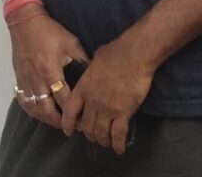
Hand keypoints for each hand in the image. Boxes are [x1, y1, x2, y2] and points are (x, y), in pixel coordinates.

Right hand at [7, 10, 86, 131]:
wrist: (25, 22)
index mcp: (50, 70)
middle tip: (70, 126)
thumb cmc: (49, 31)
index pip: (63, 99)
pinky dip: (32, 110)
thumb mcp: (71, 42)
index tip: (83, 118)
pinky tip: (40, 112)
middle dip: (59, 121)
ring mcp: (26, 80)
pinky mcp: (19, 79)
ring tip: (57, 121)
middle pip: (46, 110)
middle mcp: (37, 79)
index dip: (73, 112)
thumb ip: (82, 59)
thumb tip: (94, 73)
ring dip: (46, 118)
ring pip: (34, 108)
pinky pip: (23, 101)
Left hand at [69, 38, 156, 154]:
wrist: (133, 56)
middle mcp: (92, 102)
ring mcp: (107, 109)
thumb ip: (91, 70)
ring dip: (101, 140)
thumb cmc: (115, 53)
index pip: (70, 111)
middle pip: (86, 126)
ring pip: (100, 132)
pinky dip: (117, 144)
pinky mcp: (124, 113)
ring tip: (104, 142)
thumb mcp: (95, 60)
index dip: (67, 124)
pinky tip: (119, 149)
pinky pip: (118, 133)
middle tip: (92, 136)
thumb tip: (93, 67)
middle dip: (88, 134)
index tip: (68, 131)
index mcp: (83, 88)